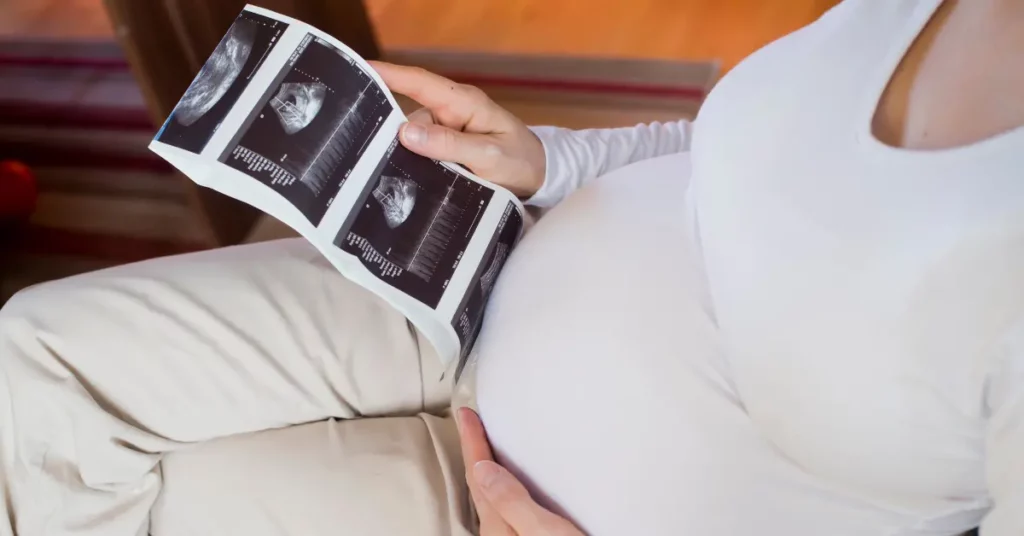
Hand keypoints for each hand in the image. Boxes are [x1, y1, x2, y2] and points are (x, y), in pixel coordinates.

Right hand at [370, 61, 545, 198]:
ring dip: (403, 154)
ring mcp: (448, 130)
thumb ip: (451, 144)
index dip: (390, 74)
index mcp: (464, 104)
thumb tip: (406, 132)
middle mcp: (451, 112)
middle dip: (387, 127)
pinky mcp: (446, 148)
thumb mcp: (489, 156)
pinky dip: (413, 163)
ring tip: (389, 173)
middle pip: (408, 113)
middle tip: (363, 147)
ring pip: (412, 138)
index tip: (360, 69)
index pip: (421, 83)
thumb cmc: (520, 162)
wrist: (539, 177)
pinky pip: (421, 151)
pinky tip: (406, 177)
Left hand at [457, 407, 584, 534]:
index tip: (466, 414)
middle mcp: (498, 531)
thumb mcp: (540, 529)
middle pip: (481, 484)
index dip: (472, 441)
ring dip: (489, 467)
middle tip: (471, 424)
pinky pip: (507, 504)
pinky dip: (505, 483)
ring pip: (493, 495)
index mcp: (497, 524)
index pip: (478, 474)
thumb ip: (511, 500)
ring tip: (487, 447)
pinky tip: (514, 483)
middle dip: (476, 452)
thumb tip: (483, 468)